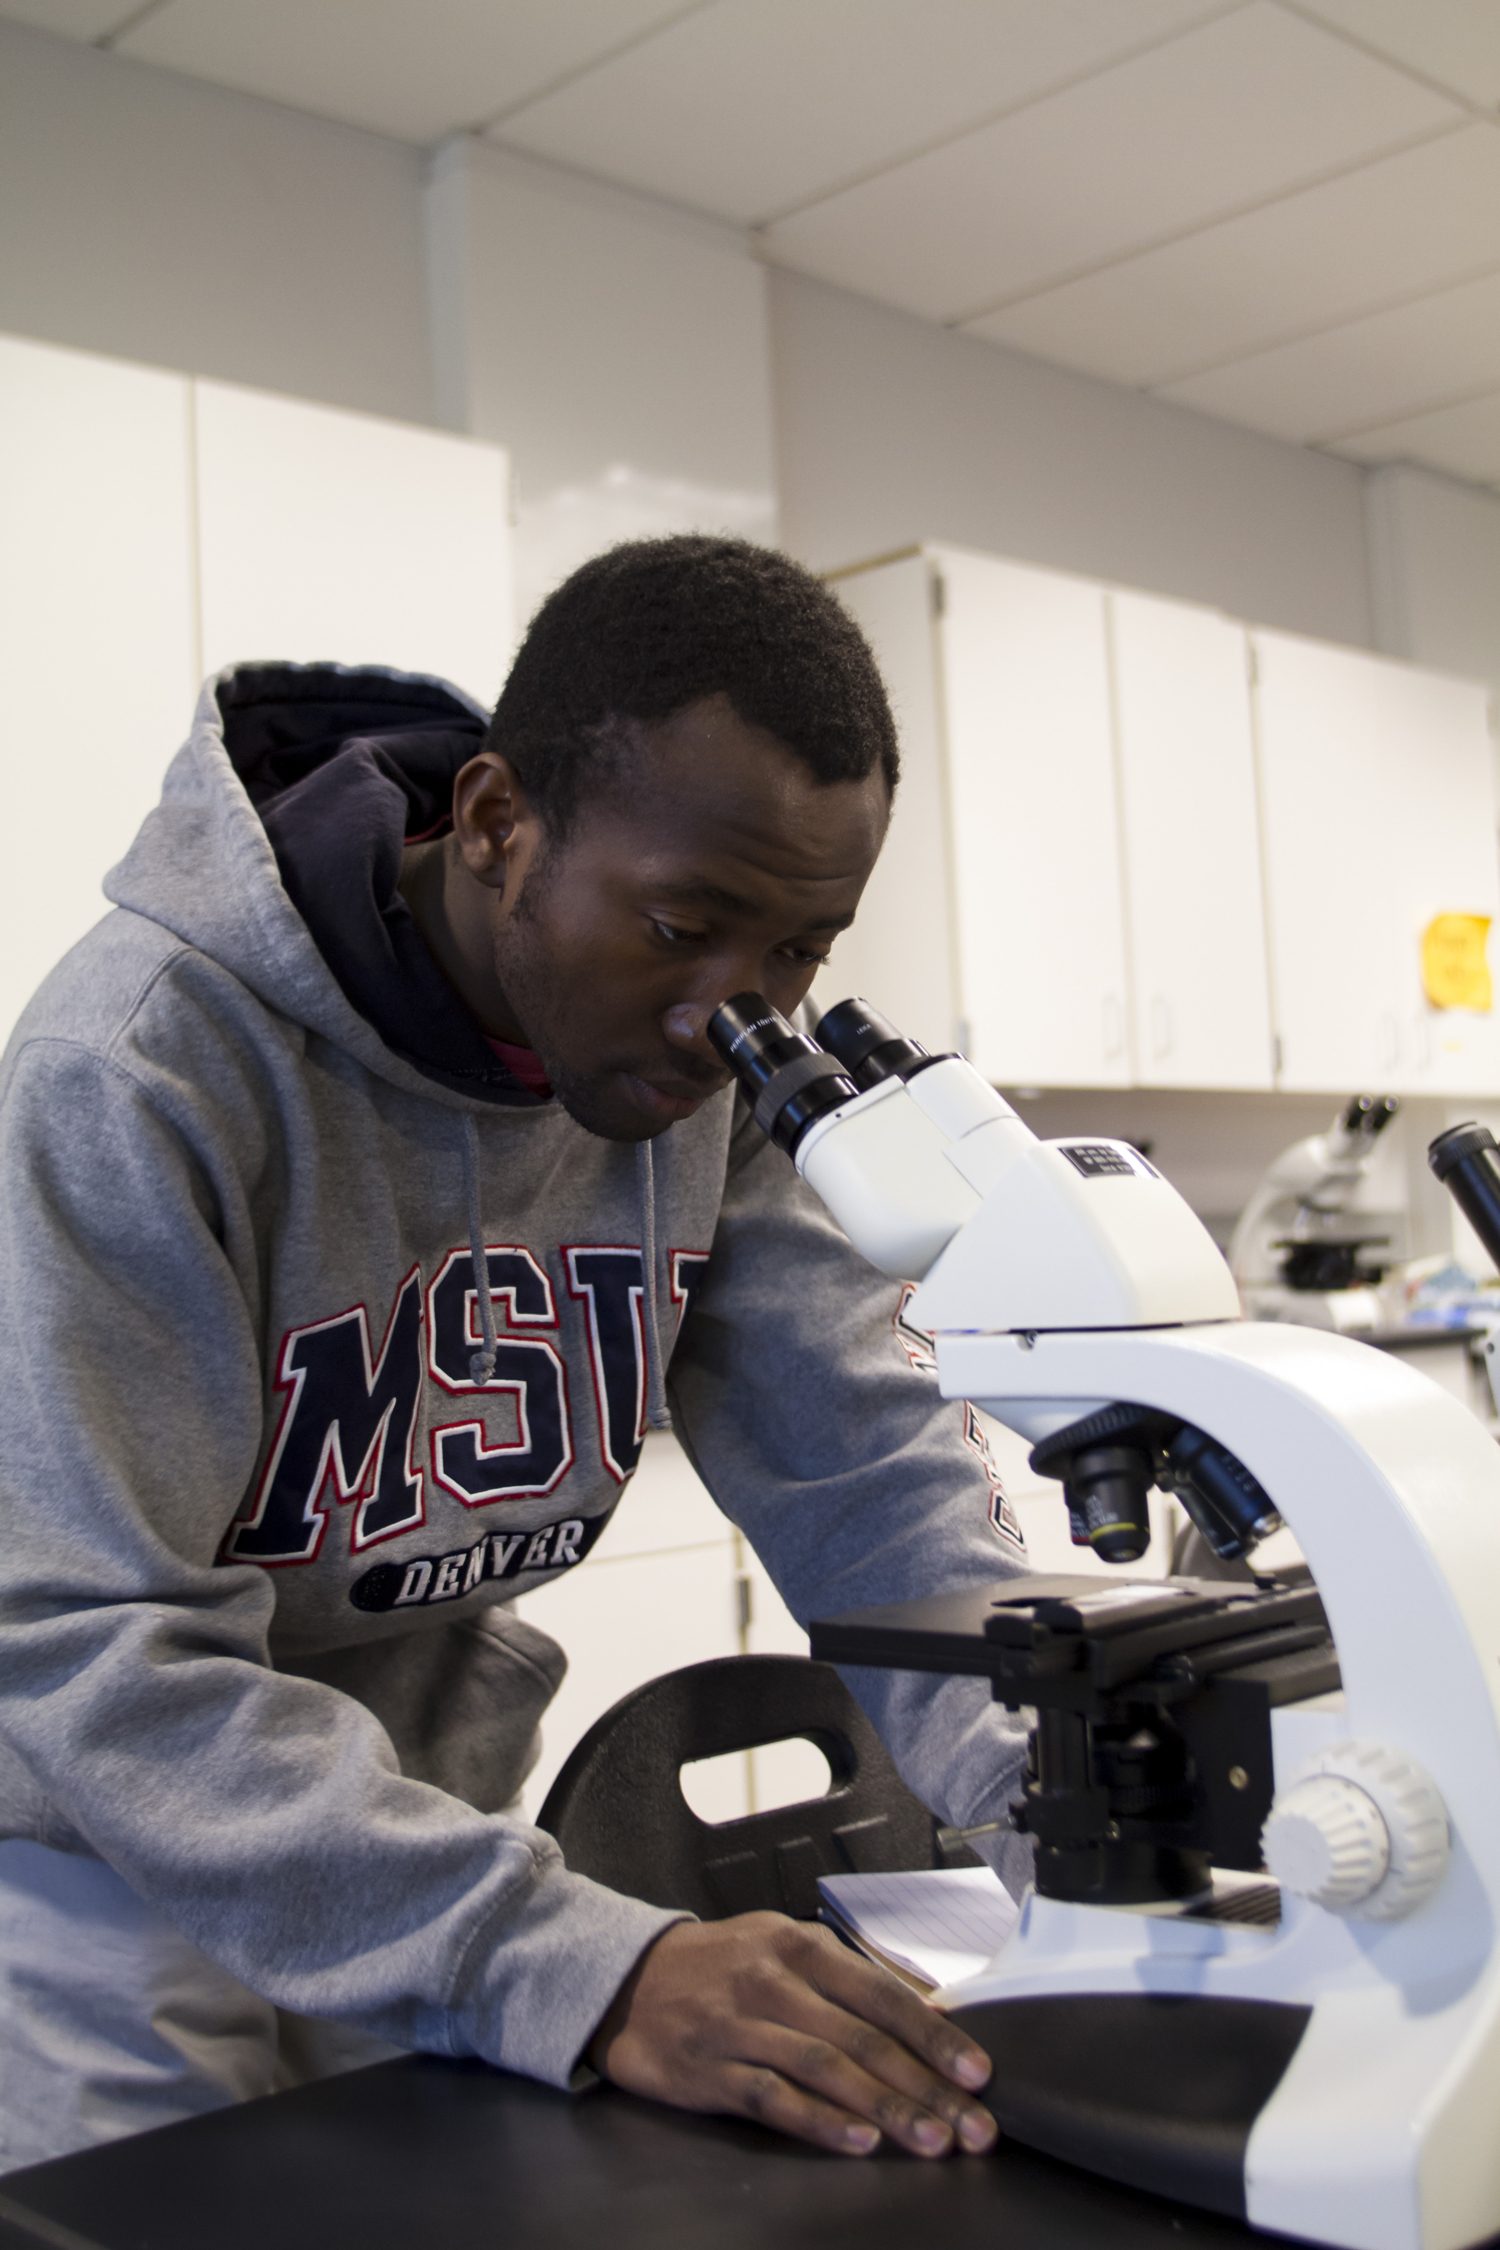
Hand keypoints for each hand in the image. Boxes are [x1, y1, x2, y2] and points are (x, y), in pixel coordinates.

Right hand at [585, 1913, 997, 2158]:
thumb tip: (925, 2017)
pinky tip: (858, 2142)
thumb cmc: (721, 1966)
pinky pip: (773, 2097)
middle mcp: (772, 1980)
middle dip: (926, 2086)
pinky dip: (819, 2121)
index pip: (881, 1993)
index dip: (934, 2036)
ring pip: (825, 2068)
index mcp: (799, 1946)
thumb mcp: (780, 1950)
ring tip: (931, 2141)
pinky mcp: (708, 2069)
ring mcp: (739, 2025)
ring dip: (885, 2109)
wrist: (627, 1979)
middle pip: (863, 2038)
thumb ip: (844, 1982)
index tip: (978, 2074)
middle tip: (972, 2127)